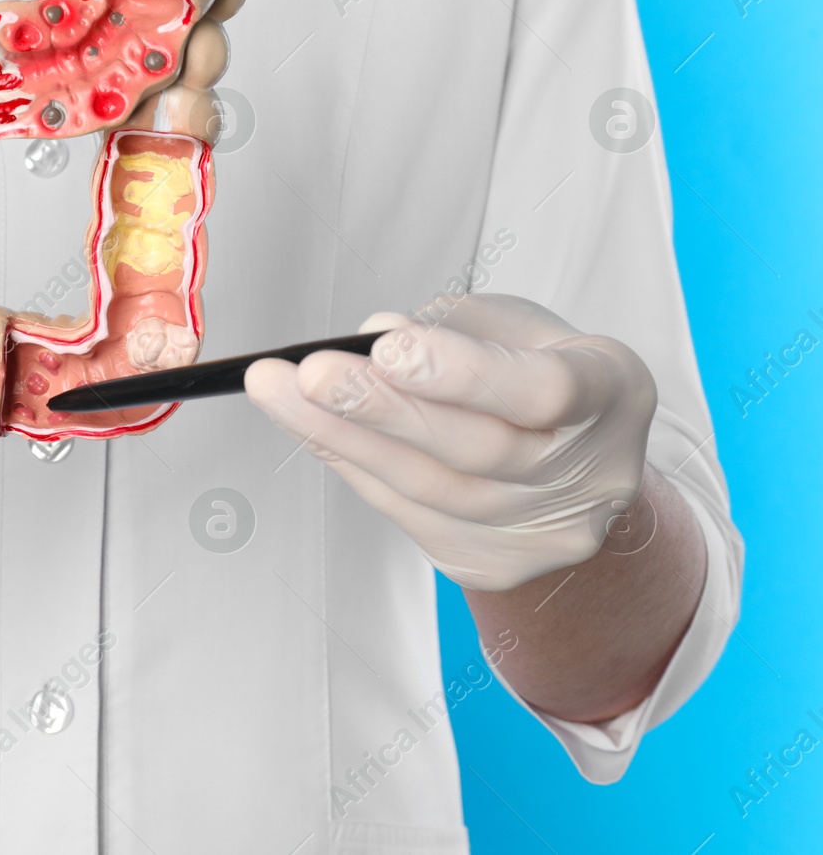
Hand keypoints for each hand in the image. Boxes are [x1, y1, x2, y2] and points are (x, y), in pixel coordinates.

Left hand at [245, 294, 657, 591]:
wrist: (579, 468)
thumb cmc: (540, 377)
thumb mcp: (520, 328)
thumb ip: (454, 327)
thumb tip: (371, 339)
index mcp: (612, 392)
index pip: (540, 389)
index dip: (460, 372)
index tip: (384, 345)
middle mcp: (590, 474)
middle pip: (474, 450)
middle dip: (379, 408)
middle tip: (308, 372)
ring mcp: (544, 532)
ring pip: (428, 489)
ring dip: (341, 436)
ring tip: (278, 392)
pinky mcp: (492, 563)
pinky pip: (406, 513)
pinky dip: (351, 464)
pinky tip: (308, 427)